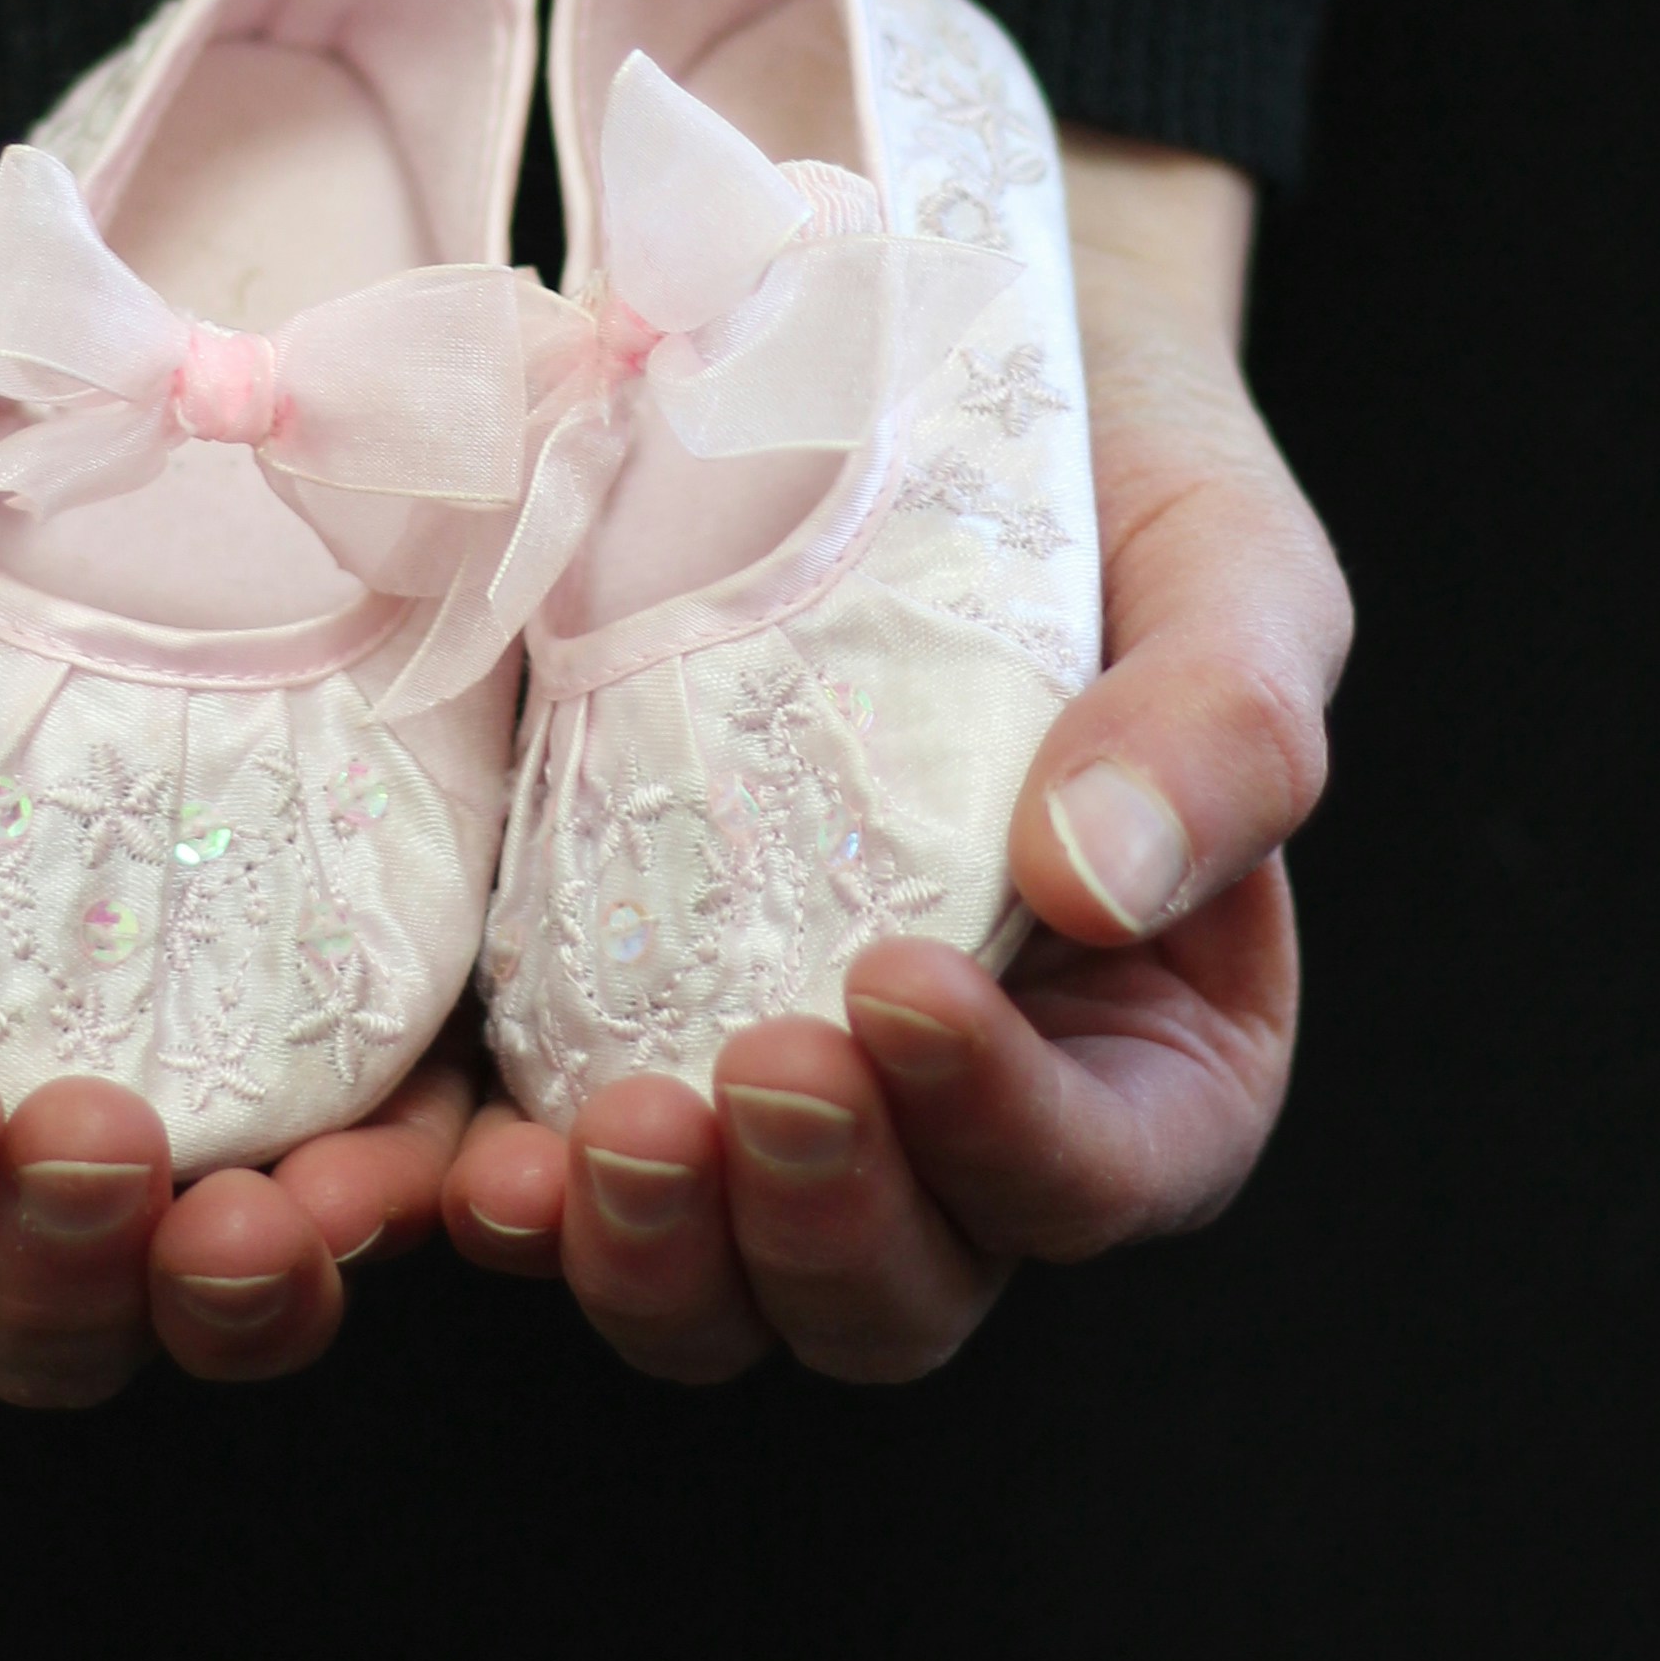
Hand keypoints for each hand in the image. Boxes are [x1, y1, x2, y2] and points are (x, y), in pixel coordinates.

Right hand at [0, 272, 469, 1406]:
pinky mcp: (370, 971)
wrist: (60, 332)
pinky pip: (409, 1137)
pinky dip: (431, 1183)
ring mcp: (212, 1048)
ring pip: (221, 1269)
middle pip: (38, 1298)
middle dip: (75, 1279)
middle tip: (118, 1150)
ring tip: (313, 1210)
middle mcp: (22, 1079)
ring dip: (263, 1287)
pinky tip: (454, 1154)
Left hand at [441, 134, 1349, 1383]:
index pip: (1098, 1174)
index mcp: (1145, 1054)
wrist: (898, 365)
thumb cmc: (1107, 481)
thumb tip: (1100, 882)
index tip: (899, 987)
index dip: (1003, 1131)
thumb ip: (1218, 727)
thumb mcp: (1223, 567)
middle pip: (891, 1295)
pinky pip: (542, 1185)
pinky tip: (435, 1166)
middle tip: (742, 1075)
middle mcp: (953, 1126)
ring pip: (709, 1292)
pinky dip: (482, 1205)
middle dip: (811, 1226)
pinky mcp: (591, 1033)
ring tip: (564, 1153)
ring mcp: (760, 1099)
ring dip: (638, 1256)